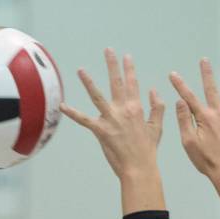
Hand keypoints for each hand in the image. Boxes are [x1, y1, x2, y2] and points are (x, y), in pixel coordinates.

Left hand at [60, 49, 164, 179]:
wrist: (139, 168)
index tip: (126, 56)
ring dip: (88, 82)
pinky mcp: (100, 131)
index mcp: (136, 108)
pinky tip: (62, 106)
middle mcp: (123, 110)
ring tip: (81, 70)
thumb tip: (153, 90)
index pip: (132, 83)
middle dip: (112, 65)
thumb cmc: (147, 150)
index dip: (129, 68)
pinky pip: (84, 120)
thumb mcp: (157, 127)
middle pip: (116, 82)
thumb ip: (157, 107)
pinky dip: (72, 113)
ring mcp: (110, 119)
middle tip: (108, 50)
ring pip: (97, 96)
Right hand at [170, 59, 219, 183]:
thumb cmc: (207, 161)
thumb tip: (180, 102)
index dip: (180, 85)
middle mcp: (219, 115)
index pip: (189, 98)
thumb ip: (184, 121)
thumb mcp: (189, 143)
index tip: (174, 74)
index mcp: (204, 118)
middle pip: (212, 90)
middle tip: (204, 61)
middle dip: (207, 75)